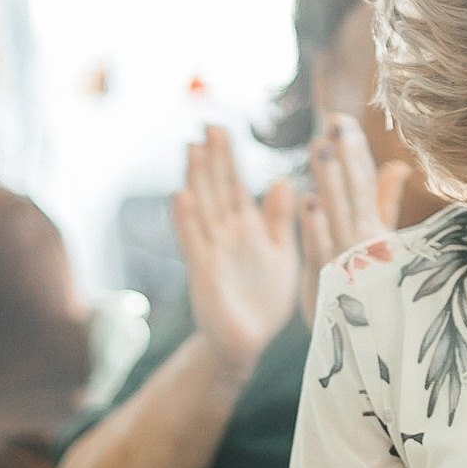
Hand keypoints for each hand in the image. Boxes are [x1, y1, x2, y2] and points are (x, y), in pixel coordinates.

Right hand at [170, 126, 299, 377]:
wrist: (247, 341)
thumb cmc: (264, 299)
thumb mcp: (282, 254)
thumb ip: (280, 219)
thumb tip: (284, 180)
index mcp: (247, 227)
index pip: (235, 185)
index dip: (228, 157)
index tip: (221, 128)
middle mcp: (226, 234)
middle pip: (217, 189)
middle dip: (213, 159)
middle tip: (208, 126)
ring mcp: (212, 250)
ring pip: (203, 208)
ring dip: (197, 179)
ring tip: (194, 149)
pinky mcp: (204, 272)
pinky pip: (194, 241)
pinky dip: (187, 219)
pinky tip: (181, 196)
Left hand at [297, 115, 408, 324]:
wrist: (366, 344)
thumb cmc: (374, 287)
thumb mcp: (382, 242)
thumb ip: (385, 203)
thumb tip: (396, 165)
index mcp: (375, 229)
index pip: (365, 183)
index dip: (354, 152)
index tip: (342, 121)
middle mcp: (364, 241)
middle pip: (353, 192)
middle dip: (345, 157)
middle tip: (334, 122)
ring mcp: (346, 260)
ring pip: (337, 215)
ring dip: (330, 183)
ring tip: (320, 149)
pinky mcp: (327, 283)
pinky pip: (322, 252)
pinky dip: (317, 229)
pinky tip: (308, 203)